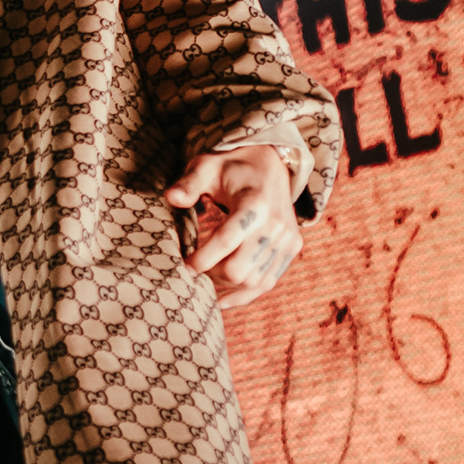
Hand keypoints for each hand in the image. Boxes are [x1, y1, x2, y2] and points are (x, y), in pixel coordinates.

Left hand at [164, 145, 300, 310]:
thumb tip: (171, 198)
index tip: (183, 264)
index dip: (201, 259)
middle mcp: (276, 224)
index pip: (225, 241)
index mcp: (255, 204)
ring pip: (254, 282)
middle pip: (239, 269)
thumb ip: (189, 184)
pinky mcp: (291, 248)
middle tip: (195, 268)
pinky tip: (223, 300)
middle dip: (212, 274)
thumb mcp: (206, 166)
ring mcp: (287, 239)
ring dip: (226, 286)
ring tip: (206, 279)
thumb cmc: (231, 166)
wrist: (270, 164)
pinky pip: (268, 282)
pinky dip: (246, 294)